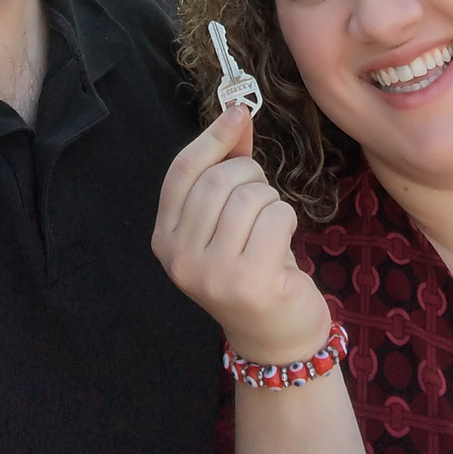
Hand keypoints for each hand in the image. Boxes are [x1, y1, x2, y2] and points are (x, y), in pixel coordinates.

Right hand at [152, 105, 331, 367]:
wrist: (276, 340)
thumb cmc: (252, 267)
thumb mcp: (228, 219)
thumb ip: (228, 166)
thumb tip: (237, 114)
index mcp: (165, 238)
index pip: (181, 171)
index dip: (212, 137)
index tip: (239, 113)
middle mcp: (179, 258)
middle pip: (217, 180)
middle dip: (250, 174)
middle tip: (262, 196)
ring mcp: (211, 274)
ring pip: (248, 196)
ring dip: (270, 199)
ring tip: (270, 226)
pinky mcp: (249, 282)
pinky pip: (276, 216)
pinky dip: (287, 218)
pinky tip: (283, 242)